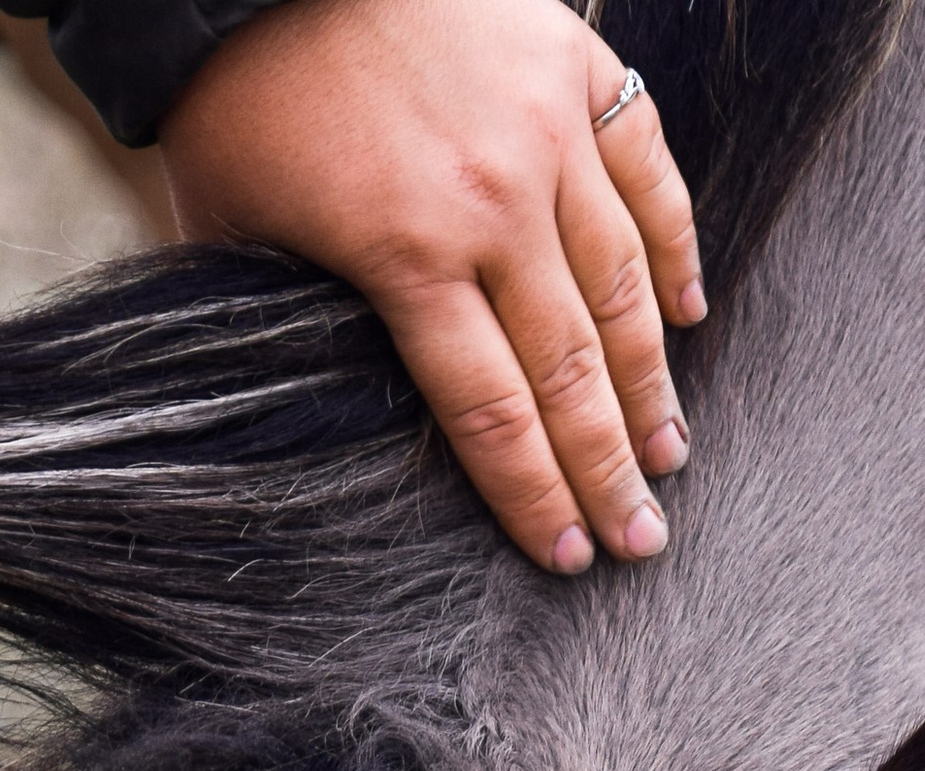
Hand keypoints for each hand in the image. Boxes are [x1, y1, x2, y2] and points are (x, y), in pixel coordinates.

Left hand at [160, 0, 703, 574]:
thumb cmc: (240, 92)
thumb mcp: (238, 232)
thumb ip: (295, 325)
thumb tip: (336, 411)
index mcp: (403, 256)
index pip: (491, 413)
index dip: (536, 498)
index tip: (571, 557)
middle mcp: (489, 203)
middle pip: (570, 370)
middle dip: (610, 468)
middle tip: (646, 537)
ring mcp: (542, 127)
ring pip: (622, 282)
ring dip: (652, 380)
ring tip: (670, 452)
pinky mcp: (570, 60)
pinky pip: (645, 167)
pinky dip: (673, 245)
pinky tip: (687, 313)